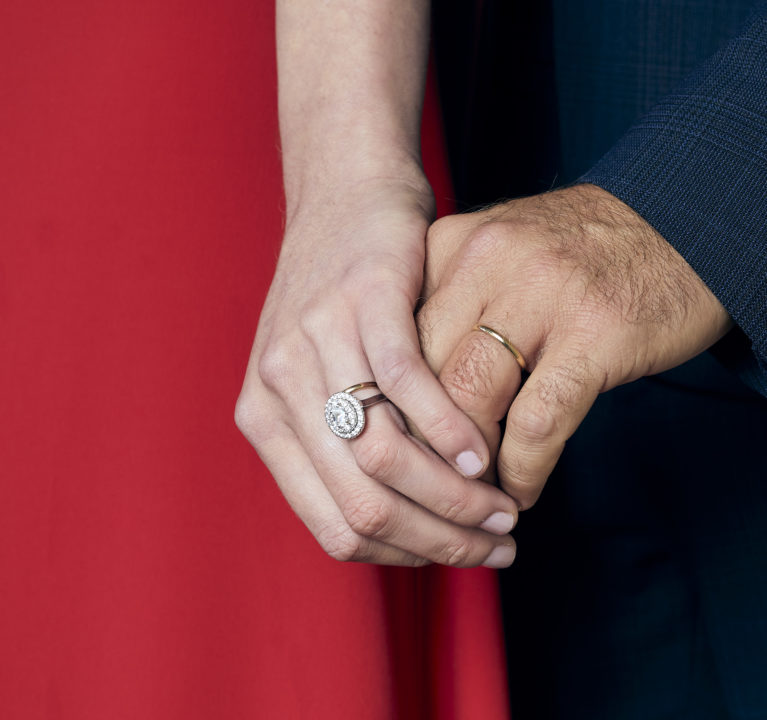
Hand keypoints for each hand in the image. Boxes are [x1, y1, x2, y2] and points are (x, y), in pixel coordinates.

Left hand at [236, 175, 518, 567]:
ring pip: (383, 455)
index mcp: (265, 423)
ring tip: (500, 503)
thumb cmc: (343, 301)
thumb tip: (407, 531)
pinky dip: (450, 429)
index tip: (461, 555)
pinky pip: (405, 385)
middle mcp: (277, 389)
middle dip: (439, 539)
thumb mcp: (323, 381)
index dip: (406, 557)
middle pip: (362, 503)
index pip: (335, 527)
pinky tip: (483, 450)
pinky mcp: (359, 299)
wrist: (345, 199)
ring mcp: (312, 342)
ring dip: (452, 494)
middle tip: (497, 542)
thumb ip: (346, 450)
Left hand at [417, 184, 731, 509]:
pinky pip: (536, 421)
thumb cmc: (574, 253)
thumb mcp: (494, 254)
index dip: (390, 406)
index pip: (393, 341)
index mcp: (450, 244)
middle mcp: (486, 261)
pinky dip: (522, 469)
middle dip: (421, 442)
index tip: (398, 448)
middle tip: (429, 481)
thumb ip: (445, 304)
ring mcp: (541, 295)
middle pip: (421, 373)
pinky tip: (522, 489)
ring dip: (467, 464)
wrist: (676, 224)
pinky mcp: (594, 334)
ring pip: (468, 398)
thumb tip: (402, 390)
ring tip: (476, 494)